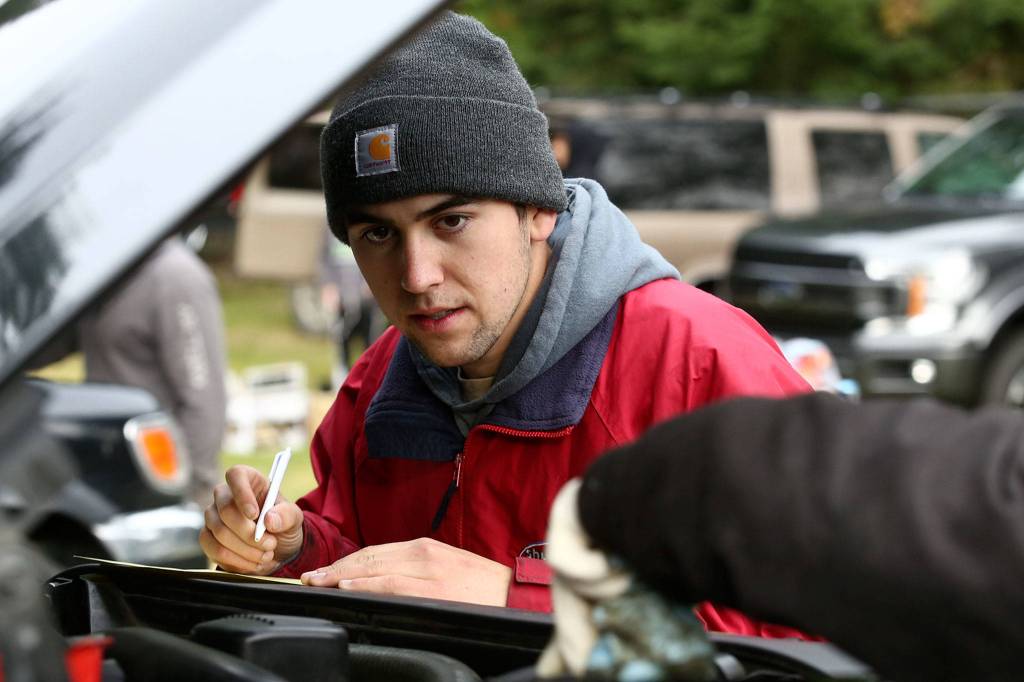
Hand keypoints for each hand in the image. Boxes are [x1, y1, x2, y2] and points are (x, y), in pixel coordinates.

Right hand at [198, 464, 304, 574]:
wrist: (276, 548)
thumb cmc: (282, 524)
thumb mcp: (294, 518)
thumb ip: (286, 516)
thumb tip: (269, 520)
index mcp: (249, 480)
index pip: (236, 475)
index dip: (242, 494)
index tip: (255, 514)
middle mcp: (225, 495)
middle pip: (225, 509)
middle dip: (248, 533)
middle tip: (270, 544)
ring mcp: (213, 516)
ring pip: (219, 532)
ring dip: (245, 549)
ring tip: (266, 554)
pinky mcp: (207, 538)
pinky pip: (214, 550)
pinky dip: (236, 561)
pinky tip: (253, 563)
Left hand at [300, 537, 512, 606]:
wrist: (517, 596)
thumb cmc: (483, 588)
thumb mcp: (446, 570)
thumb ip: (416, 571)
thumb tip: (380, 582)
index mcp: (425, 549)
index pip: (375, 552)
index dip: (345, 561)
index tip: (323, 571)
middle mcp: (423, 554)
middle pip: (369, 558)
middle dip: (335, 567)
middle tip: (310, 577)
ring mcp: (428, 572)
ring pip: (374, 568)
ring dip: (341, 574)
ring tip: (319, 582)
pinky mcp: (434, 590)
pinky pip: (391, 585)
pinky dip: (366, 584)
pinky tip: (347, 586)